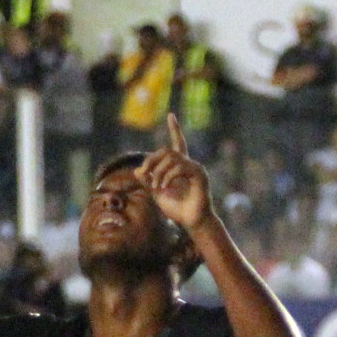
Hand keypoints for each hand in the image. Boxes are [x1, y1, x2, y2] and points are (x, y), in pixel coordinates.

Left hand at [135, 114, 210, 231]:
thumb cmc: (176, 208)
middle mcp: (188, 164)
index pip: (177, 143)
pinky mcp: (200, 175)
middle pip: (166, 151)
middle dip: (151, 161)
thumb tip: (136, 170)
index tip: (171, 115)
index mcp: (179, 166)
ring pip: (171, 158)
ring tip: (156, 187)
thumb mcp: (157, 193)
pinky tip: (164, 187)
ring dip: (158, 172)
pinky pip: (180, 167)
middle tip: (145, 175)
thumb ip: (147, 181)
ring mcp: (195, 168)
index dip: (175, 129)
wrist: (191, 221)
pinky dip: (168, 177)